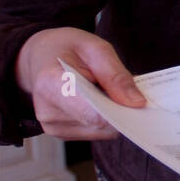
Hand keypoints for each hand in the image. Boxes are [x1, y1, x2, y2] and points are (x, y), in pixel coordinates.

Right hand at [15, 27, 144, 139]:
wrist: (39, 56)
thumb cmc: (67, 48)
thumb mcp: (96, 48)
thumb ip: (116, 76)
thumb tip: (136, 103)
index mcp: (52, 84)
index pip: (93, 114)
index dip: (121, 111)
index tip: (140, 103)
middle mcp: (48, 111)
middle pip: (100, 124)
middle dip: (120, 109)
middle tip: (126, 89)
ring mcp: (52, 126)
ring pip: (101, 131)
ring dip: (112, 113)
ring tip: (104, 90)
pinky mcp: (60, 132)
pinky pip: (94, 132)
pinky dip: (103, 118)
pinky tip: (97, 100)